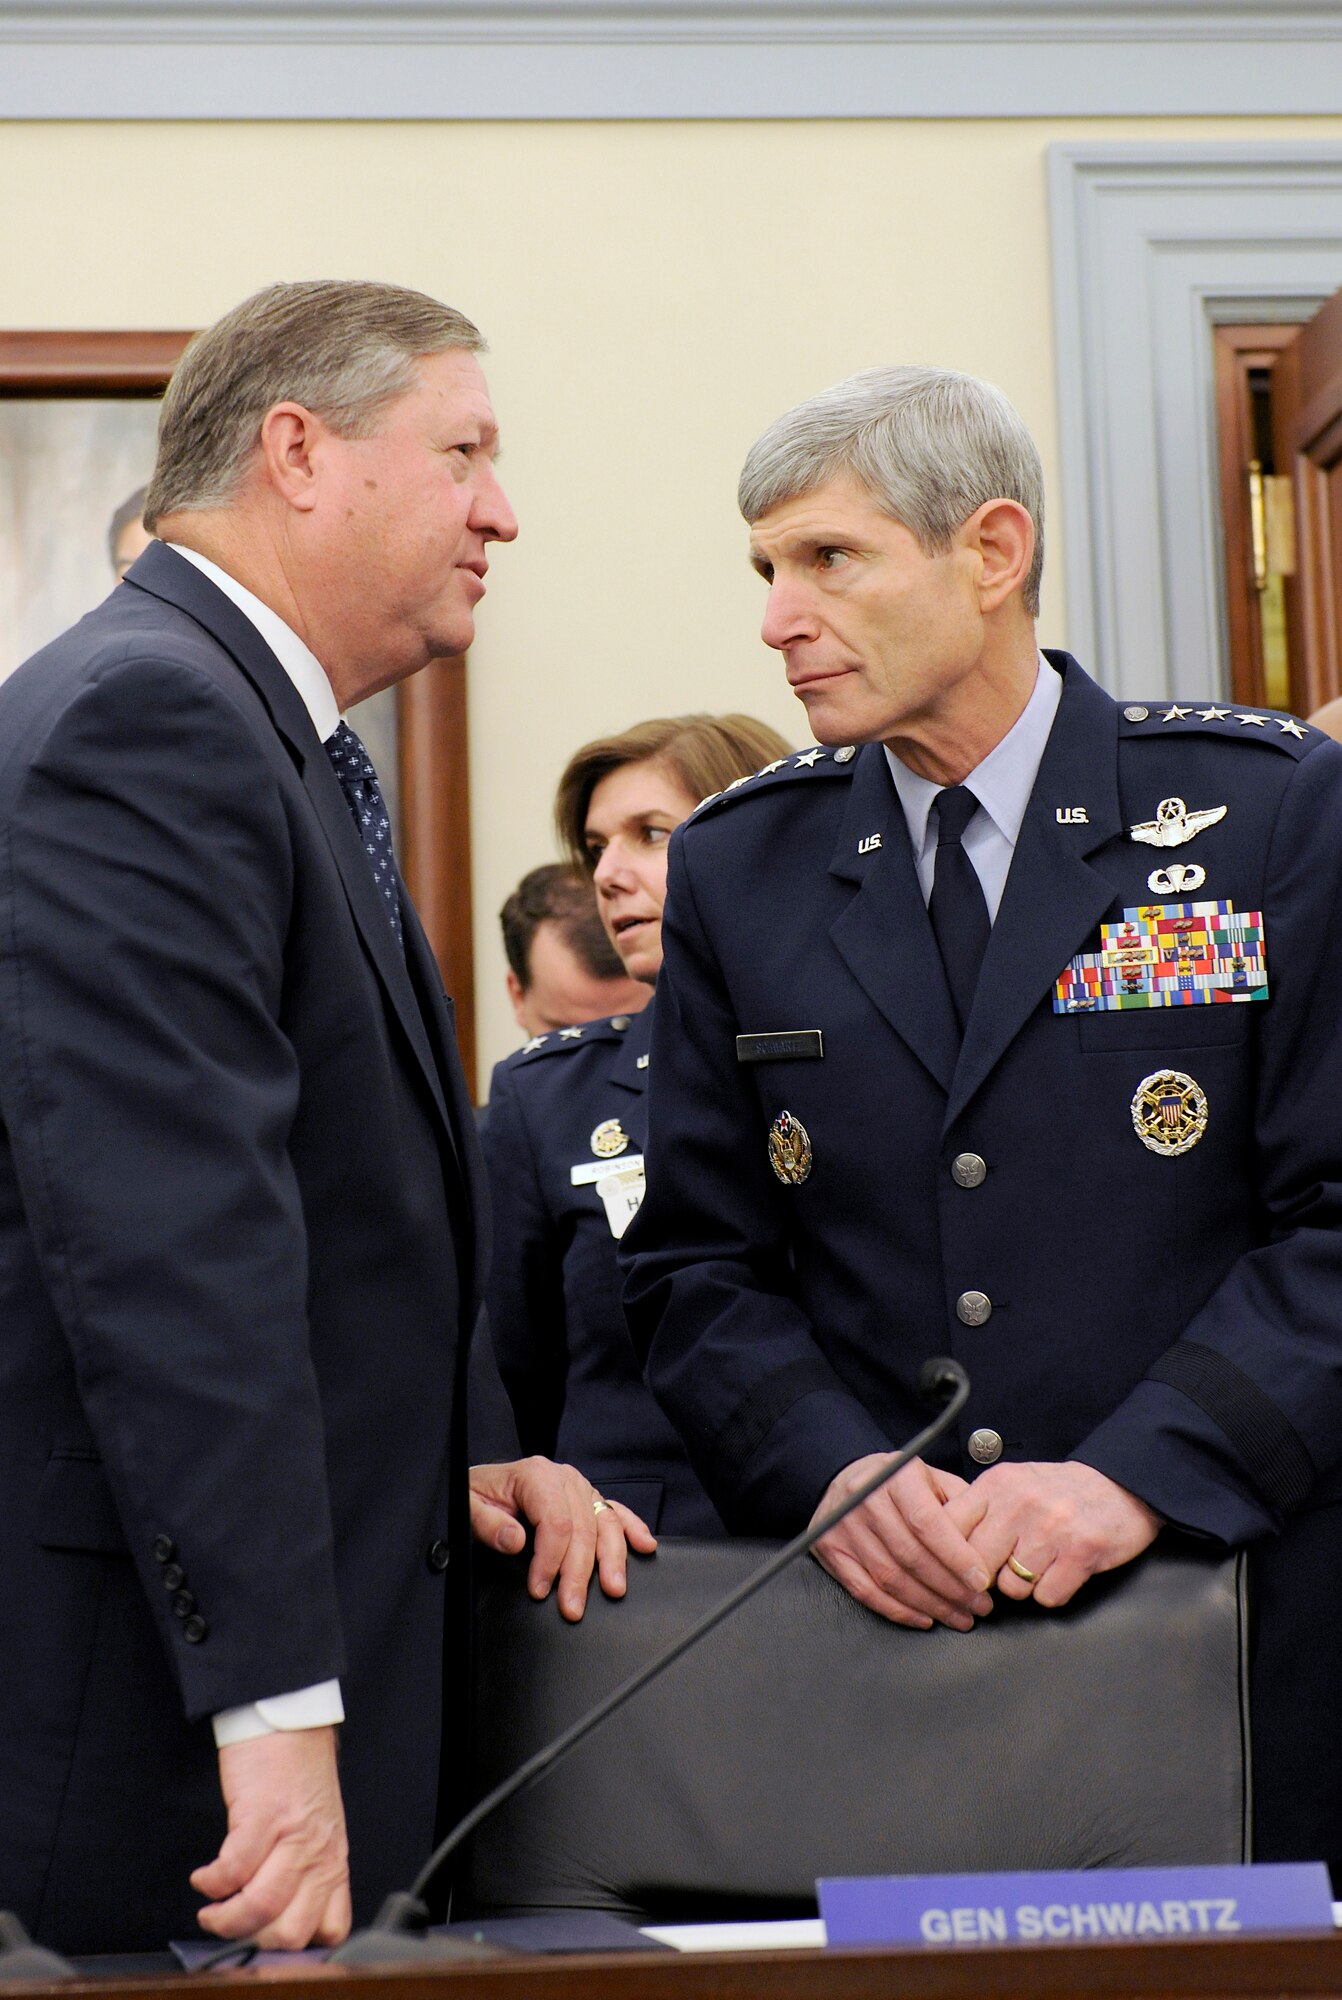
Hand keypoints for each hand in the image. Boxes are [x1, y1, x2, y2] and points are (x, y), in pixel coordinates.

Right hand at [191, 1726, 349, 1947]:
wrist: (288, 1717)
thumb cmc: (298, 1770)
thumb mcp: (317, 1826)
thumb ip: (305, 1869)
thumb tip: (273, 1916)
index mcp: (333, 1859)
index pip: (330, 1927)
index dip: (296, 1947)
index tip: (266, 1942)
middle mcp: (317, 1852)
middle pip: (292, 1930)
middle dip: (255, 1941)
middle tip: (234, 1929)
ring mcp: (291, 1835)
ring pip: (261, 1908)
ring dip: (226, 1919)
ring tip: (211, 1911)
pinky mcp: (261, 1816)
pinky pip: (232, 1870)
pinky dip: (211, 1883)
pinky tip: (204, 1878)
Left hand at [470, 1456, 656, 1620]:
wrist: (481, 1483)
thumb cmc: (476, 1496)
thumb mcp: (469, 1506)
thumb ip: (488, 1524)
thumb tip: (516, 1541)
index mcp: (536, 1476)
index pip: (555, 1522)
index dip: (550, 1560)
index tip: (540, 1590)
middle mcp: (564, 1478)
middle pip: (583, 1528)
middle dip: (580, 1572)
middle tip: (573, 1608)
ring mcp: (579, 1487)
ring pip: (605, 1523)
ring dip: (613, 1558)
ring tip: (614, 1589)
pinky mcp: (587, 1498)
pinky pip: (615, 1511)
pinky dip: (632, 1528)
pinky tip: (645, 1546)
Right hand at [809, 1455, 993, 1629]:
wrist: (847, 1477)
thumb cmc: (900, 1483)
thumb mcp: (933, 1478)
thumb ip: (961, 1503)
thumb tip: (992, 1539)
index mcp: (896, 1476)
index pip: (927, 1522)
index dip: (956, 1555)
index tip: (981, 1580)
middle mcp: (865, 1499)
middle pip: (910, 1555)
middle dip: (950, 1588)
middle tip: (979, 1606)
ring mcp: (844, 1526)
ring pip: (890, 1578)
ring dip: (930, 1604)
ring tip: (959, 1616)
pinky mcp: (831, 1551)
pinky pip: (866, 1591)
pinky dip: (898, 1611)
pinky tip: (924, 1618)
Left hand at [944, 1460, 1161, 1607]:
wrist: (1123, 1485)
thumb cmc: (1059, 1491)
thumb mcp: (1012, 1484)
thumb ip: (977, 1509)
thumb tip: (934, 1543)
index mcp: (996, 1484)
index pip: (947, 1528)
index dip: (946, 1558)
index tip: (955, 1570)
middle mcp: (1019, 1503)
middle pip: (975, 1565)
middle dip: (985, 1579)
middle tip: (1003, 1573)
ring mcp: (1051, 1528)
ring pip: (1010, 1588)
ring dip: (1023, 1587)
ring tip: (1041, 1565)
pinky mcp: (1082, 1552)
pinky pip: (1047, 1597)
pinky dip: (1053, 1593)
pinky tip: (1062, 1572)